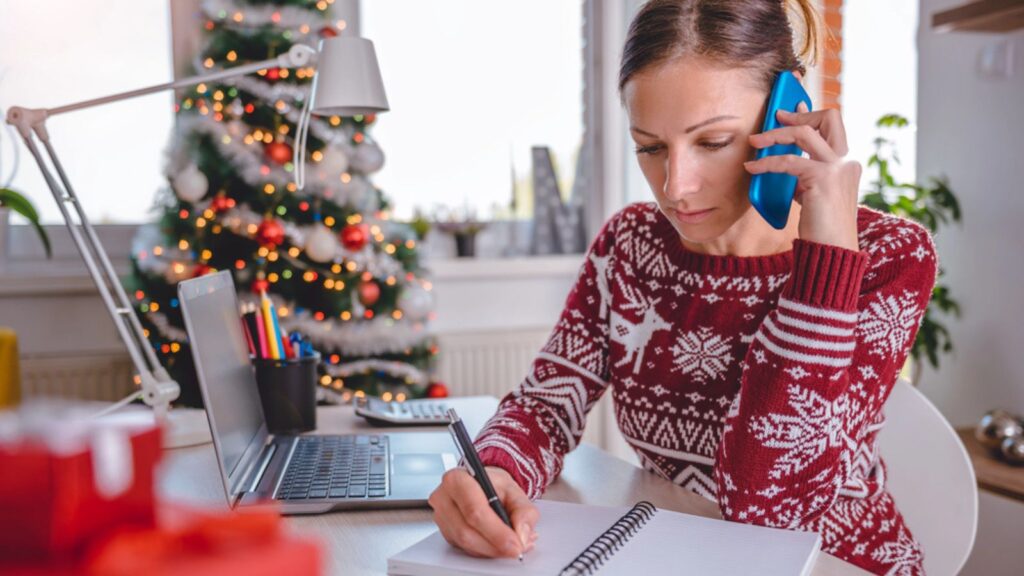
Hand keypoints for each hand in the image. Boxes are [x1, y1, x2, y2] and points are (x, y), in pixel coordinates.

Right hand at [428, 466, 538, 557]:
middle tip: (517, 548)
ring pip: (465, 544)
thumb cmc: (495, 485)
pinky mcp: (445, 533)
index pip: (474, 510)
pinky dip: (485, 551)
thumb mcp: (515, 490)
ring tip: (512, 545)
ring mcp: (441, 517)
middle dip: (495, 545)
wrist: (485, 486)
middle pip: (467, 531)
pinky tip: (499, 545)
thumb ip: (524, 511)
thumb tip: (521, 533)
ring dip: (492, 550)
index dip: (496, 531)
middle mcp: (444, 498)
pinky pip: (464, 549)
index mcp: (458, 479)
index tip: (515, 543)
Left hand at [743, 103, 860, 250]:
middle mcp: (847, 162)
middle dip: (799, 115)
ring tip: (754, 142)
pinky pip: (789, 161)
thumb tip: (783, 159)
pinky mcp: (824, 179)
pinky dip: (767, 162)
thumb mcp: (812, 195)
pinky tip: (752, 168)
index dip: (811, 115)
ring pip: (805, 133)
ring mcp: (838, 168)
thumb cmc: (820, 228)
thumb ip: (804, 175)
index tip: (791, 110)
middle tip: (774, 117)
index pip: (834, 127)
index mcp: (847, 164)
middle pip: (829, 118)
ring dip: (775, 134)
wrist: (833, 252)